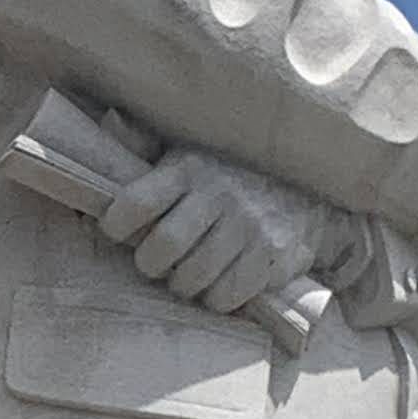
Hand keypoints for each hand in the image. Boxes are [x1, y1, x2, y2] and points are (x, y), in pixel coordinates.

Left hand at [95, 149, 324, 319]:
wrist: (306, 182)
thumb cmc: (227, 170)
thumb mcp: (185, 145)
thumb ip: (143, 139)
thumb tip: (111, 120)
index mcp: (188, 167)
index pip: (136, 203)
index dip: (116, 224)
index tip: (117, 231)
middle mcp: (219, 194)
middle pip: (163, 248)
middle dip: (149, 263)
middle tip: (154, 261)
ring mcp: (249, 225)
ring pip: (193, 277)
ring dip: (182, 284)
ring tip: (186, 274)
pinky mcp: (273, 254)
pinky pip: (227, 295)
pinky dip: (215, 298)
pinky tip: (217, 282)